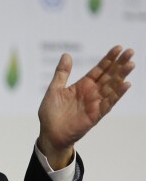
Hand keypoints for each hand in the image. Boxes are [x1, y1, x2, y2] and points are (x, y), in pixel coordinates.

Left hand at [37, 46, 134, 168]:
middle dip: (119, 64)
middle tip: (130, 51)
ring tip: (131, 64)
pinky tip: (126, 84)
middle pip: (109, 76)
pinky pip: (108, 103)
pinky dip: (117, 94)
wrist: (49, 133)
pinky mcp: (95, 114)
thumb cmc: (51, 112)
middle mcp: (92, 93)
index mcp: (83, 85)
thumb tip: (66, 54)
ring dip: (121, 76)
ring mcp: (95, 103)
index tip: (119, 47)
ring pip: (112, 87)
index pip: (99, 69)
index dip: (108, 59)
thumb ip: (62, 73)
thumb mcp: (54, 89)